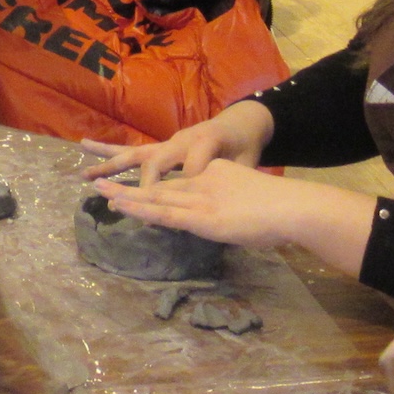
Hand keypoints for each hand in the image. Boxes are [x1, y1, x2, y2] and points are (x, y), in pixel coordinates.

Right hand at [79, 103, 273, 184]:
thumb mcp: (247, 162)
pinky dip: (110, 152)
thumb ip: (233, 176)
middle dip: (141, 183)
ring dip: (110, 164)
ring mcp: (169, 141)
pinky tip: (86, 148)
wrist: (244, 122)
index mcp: (206, 142)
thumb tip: (219, 195)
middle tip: (123, 198)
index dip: (182, 188)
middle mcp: (182, 139)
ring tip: (85, 174)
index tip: (172, 212)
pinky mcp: (163, 146)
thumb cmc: (246, 146)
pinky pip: (134, 150)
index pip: (190, 167)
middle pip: (155, 161)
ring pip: (136, 154)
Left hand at [93, 156, 330, 251]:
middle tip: (100, 181)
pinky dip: (140, 209)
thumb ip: (235, 207)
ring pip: (156, 196)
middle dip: (130, 185)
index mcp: (216, 175)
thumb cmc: (284, 211)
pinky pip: (164, 213)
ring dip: (126, 194)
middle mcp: (203, 182)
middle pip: (161, 184)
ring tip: (98, 189)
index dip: (155, 185)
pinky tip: (121, 206)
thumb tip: (231, 219)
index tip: (136, 188)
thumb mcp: (251, 200)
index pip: (181, 182)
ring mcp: (200, 199)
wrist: (294, 208)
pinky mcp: (200, 217)